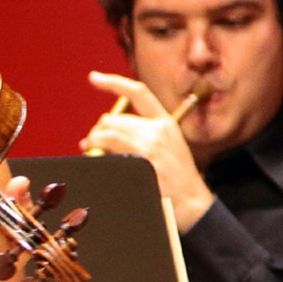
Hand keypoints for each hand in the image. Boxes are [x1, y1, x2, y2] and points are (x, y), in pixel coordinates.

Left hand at [79, 71, 214, 230]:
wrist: (192, 203)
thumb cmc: (178, 176)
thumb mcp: (170, 144)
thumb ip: (146, 132)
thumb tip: (110, 128)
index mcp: (165, 122)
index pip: (138, 92)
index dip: (113, 82)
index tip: (94, 78)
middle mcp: (157, 130)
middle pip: (115, 118)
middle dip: (99, 129)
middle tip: (92, 140)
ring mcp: (148, 148)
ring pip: (108, 133)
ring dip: (94, 140)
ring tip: (90, 148)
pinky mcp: (139, 164)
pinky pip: (108, 153)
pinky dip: (98, 155)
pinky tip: (97, 161)